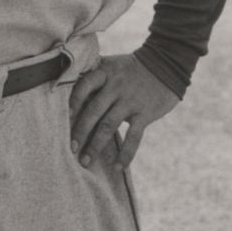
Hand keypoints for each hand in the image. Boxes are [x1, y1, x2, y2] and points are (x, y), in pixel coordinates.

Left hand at [68, 53, 178, 169]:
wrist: (168, 63)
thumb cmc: (130, 68)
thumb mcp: (111, 64)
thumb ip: (92, 75)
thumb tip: (63, 88)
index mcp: (105, 73)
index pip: (85, 86)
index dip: (73, 101)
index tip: (63, 117)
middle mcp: (116, 87)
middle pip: (93, 111)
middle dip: (80, 132)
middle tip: (70, 149)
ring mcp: (131, 101)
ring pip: (109, 126)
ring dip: (95, 146)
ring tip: (85, 162)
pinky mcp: (145, 113)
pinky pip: (133, 137)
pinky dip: (126, 154)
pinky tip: (117, 167)